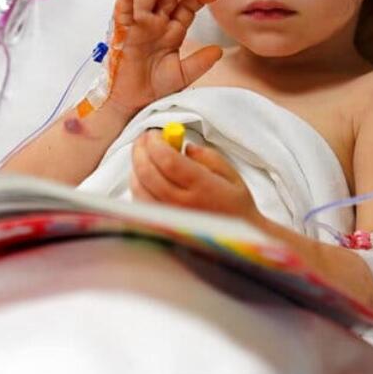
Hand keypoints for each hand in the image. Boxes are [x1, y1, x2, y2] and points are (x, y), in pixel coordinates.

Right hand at [105, 0, 222, 114]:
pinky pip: (122, 12)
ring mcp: (139, 25)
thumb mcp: (183, 74)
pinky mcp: (123, 32)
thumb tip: (219, 50)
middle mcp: (156, 23)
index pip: (186, 7)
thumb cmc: (154, 88)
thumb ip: (199, 62)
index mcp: (171, 31)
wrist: (134, 103)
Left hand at [130, 131, 259, 222]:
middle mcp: (182, 204)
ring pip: (139, 188)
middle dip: (141, 150)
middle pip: (148, 172)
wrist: (237, 240)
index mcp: (202, 187)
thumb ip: (207, 156)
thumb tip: (184, 146)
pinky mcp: (160, 227)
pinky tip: (143, 177)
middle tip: (144, 139)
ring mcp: (168, 218)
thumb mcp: (230, 174)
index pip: (168, 160)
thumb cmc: (235, 205)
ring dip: (136, 167)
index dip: (155, 143)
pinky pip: (140, 203)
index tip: (153, 133)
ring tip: (143, 155)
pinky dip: (137, 185)